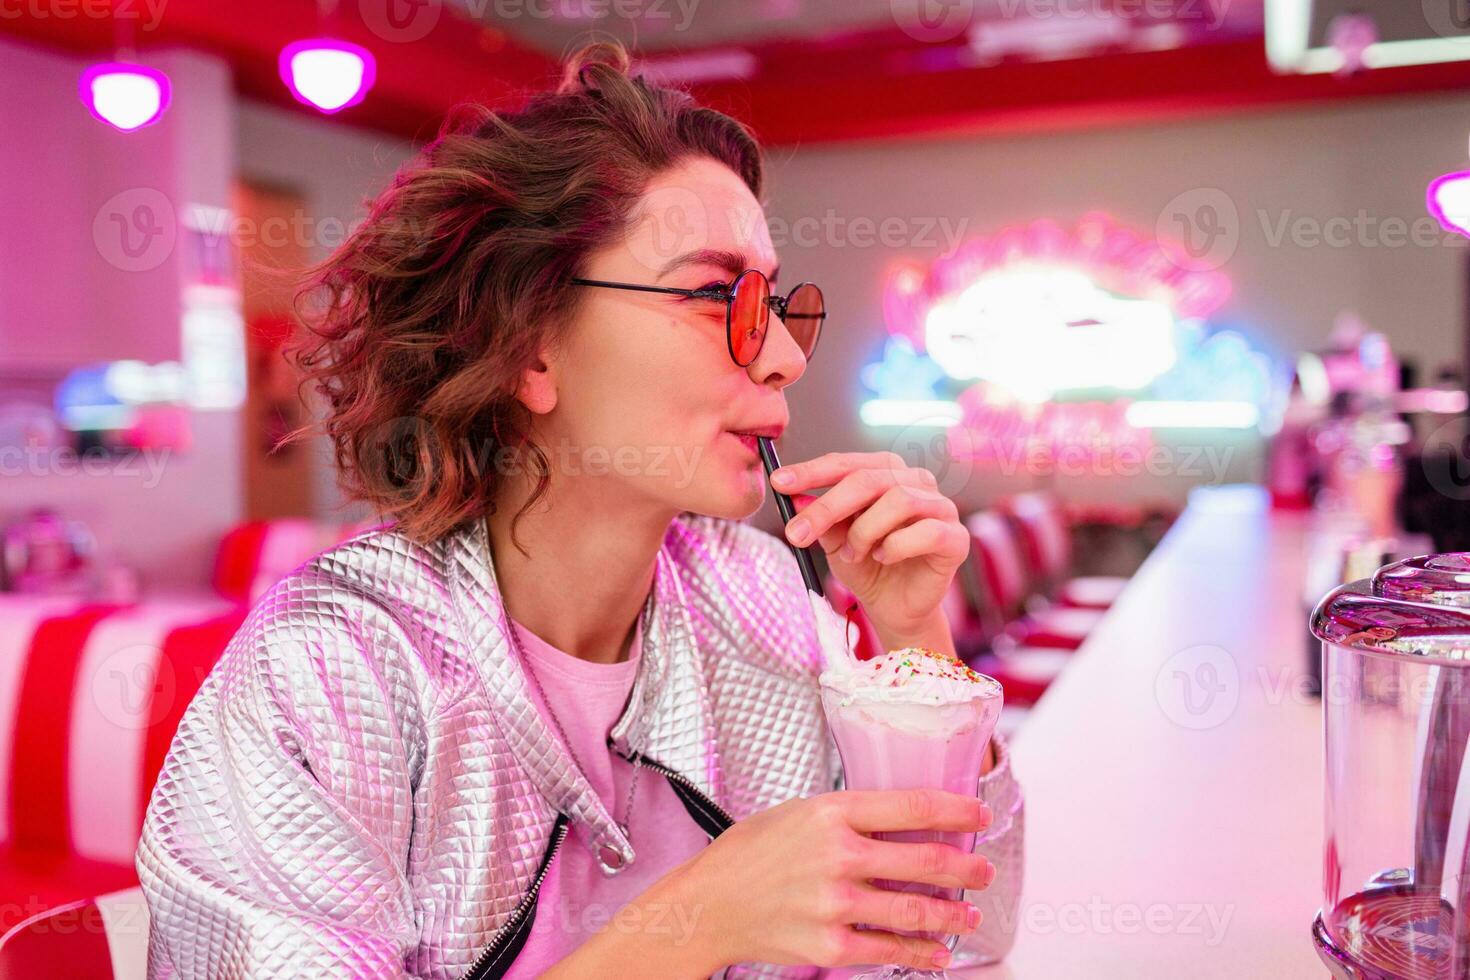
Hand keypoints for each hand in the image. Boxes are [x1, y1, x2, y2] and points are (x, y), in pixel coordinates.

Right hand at [664, 789, 995, 972]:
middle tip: (982, 871)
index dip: (957, 811)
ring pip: (916, 909)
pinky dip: (921, 954)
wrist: (709, 903)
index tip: (979, 815)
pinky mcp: (830, 942)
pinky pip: (889, 950)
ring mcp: (836, 902)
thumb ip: (849, 816)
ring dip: (952, 913)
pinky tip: (938, 952)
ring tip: (969, 913)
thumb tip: (903, 820)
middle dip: (966, 868)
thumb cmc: (750, 853)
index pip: (913, 806)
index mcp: (833, 812)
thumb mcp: (798, 813)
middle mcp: (839, 854)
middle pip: (927, 860)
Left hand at [771, 452, 968, 651]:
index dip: (812, 471)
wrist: (894, 608)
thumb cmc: (866, 566)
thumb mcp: (834, 541)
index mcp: (887, 473)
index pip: (847, 462)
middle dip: (828, 505)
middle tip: (797, 532)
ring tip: (851, 554)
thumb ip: (822, 518)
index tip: (778, 483)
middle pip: (869, 479)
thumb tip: (796, 497)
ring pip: (899, 500)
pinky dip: (896, 545)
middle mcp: (917, 482)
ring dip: (864, 530)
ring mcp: (941, 508)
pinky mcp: (956, 539)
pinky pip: (926, 532)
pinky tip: (883, 557)